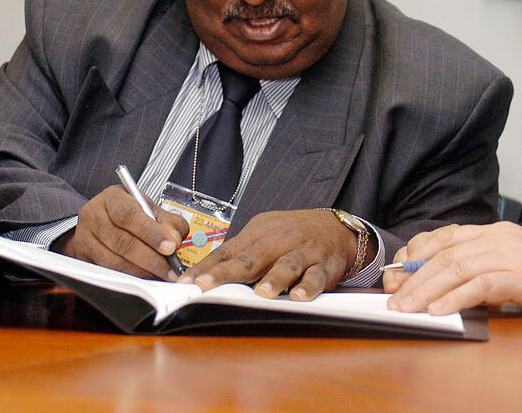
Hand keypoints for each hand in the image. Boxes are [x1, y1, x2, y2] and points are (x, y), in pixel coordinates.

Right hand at [52, 185, 188, 279]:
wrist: (101, 220)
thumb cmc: (129, 212)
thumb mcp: (150, 209)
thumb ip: (168, 221)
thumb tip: (176, 240)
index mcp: (112, 198)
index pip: (129, 214)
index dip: (151, 232)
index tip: (170, 246)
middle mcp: (94, 216)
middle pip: (122, 241)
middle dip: (151, 258)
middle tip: (171, 268)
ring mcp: (85, 237)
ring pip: (114, 260)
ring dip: (142, 271)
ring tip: (162, 275)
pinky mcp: (83, 257)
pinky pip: (108, 271)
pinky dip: (130, 276)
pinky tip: (146, 277)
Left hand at [181, 209, 374, 300]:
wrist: (335, 226)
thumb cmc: (292, 234)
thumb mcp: (262, 236)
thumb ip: (238, 255)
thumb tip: (203, 275)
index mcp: (258, 234)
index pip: (227, 252)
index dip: (206, 268)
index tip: (186, 283)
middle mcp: (278, 241)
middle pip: (251, 258)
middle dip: (227, 273)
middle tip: (207, 285)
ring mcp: (302, 252)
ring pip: (286, 265)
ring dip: (274, 279)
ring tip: (262, 293)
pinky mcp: (324, 265)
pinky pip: (316, 276)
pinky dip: (309, 286)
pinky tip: (299, 296)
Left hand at [384, 222, 521, 315]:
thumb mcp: (519, 263)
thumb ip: (489, 269)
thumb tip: (460, 290)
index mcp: (494, 233)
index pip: (444, 237)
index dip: (416, 254)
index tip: (397, 273)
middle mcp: (497, 238)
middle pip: (443, 255)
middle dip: (413, 277)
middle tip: (392, 298)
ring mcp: (509, 255)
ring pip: (455, 268)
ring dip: (426, 289)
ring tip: (406, 307)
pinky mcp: (521, 276)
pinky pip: (480, 285)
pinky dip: (456, 298)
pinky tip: (439, 311)